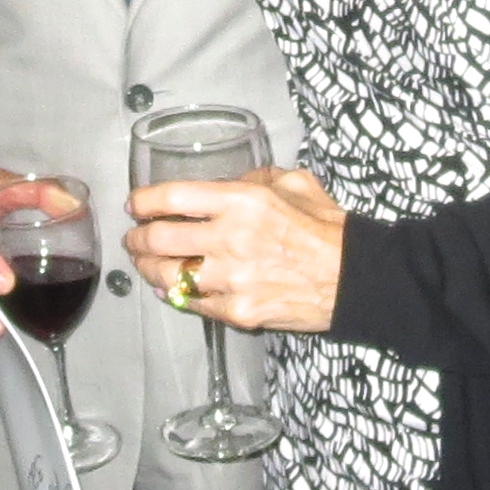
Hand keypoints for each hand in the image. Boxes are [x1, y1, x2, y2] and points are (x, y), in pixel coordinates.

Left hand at [126, 169, 345, 333]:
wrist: (355, 279)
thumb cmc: (327, 228)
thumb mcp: (294, 183)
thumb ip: (255, 177)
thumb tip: (229, 181)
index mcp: (242, 201)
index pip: (173, 197)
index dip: (144, 201)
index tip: (135, 205)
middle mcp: (230, 238)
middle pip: (159, 239)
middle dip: (137, 239)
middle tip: (134, 239)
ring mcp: (231, 280)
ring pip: (168, 276)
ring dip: (149, 270)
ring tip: (147, 265)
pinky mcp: (237, 312)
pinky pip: (192, 304)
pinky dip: (176, 295)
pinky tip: (173, 290)